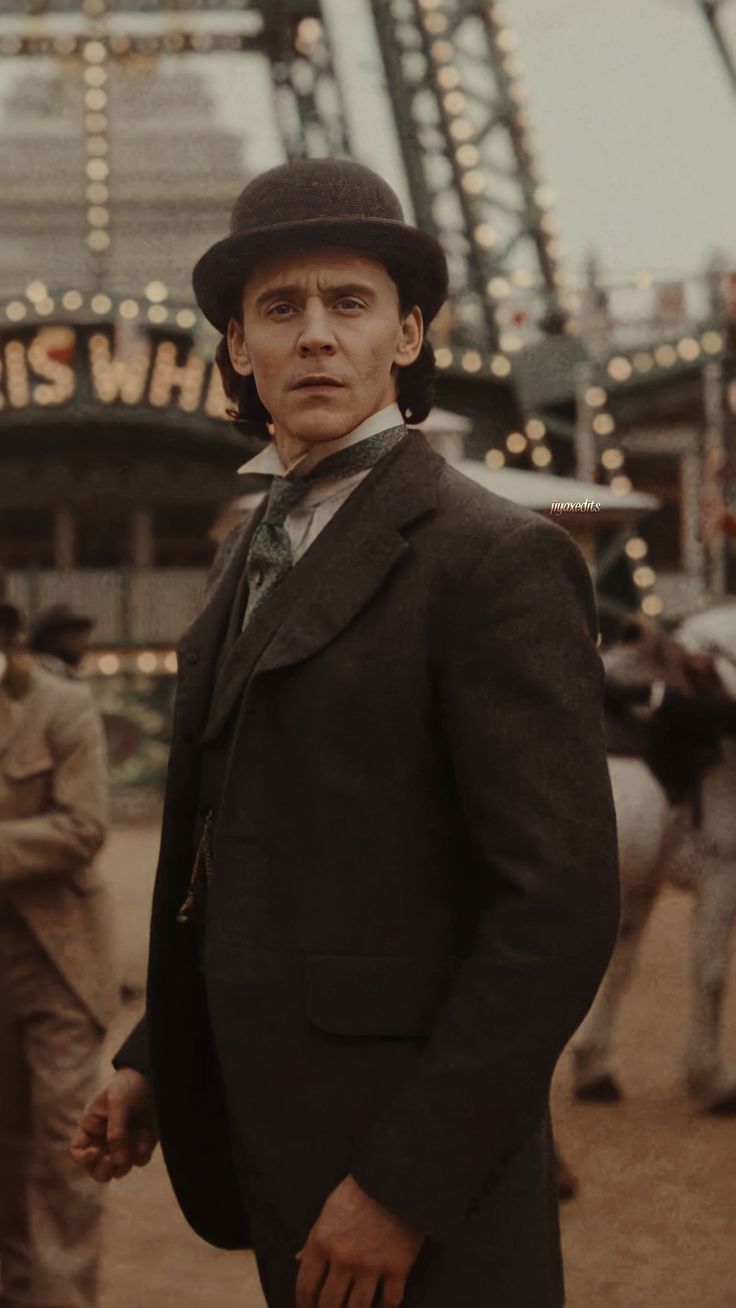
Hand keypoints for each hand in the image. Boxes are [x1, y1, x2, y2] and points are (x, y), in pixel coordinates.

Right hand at [69, 1068, 156, 1181]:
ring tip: (136, 1137)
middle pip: (96, 1172)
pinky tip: (146, 1132)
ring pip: (118, 1171)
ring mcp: (122, 1147)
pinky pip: (140, 1160)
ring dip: (126, 1161)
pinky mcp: (139, 1147)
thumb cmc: (125, 1087)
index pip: (77, 1152)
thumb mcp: (118, 1102)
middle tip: (113, 1160)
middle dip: (104, 1170)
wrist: (149, 1078)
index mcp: (90, 1129)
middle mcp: (103, 1143)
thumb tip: (118, 1162)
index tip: (96, 1151)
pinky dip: (143, 1149)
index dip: (83, 1158)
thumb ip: (116, 1131)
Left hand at [295, 1174, 423, 1307]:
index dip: (304, 1305)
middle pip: (329, 1304)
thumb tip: (298, 1259)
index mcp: (322, 1243)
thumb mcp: (329, 1209)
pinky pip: (390, 1301)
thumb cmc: (359, 1190)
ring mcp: (371, 1266)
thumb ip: (314, 1238)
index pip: (306, 1287)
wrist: (396, 1178)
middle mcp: (344, 1259)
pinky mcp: (398, 1268)